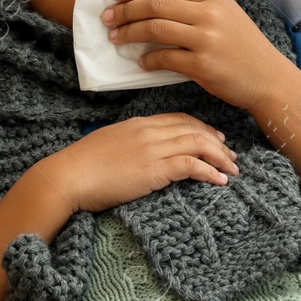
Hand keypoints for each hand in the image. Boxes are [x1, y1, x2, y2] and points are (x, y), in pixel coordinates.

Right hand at [33, 113, 239, 213]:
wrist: (69, 176)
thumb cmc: (83, 166)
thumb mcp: (110, 144)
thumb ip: (131, 143)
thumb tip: (142, 153)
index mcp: (140, 123)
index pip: (180, 119)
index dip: (202, 128)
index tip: (216, 138)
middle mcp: (149, 131)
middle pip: (194, 130)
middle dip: (217, 142)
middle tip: (231, 156)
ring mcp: (152, 149)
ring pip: (198, 144)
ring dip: (220, 157)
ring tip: (232, 170)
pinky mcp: (153, 170)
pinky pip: (191, 165)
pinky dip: (209, 172)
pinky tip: (219, 181)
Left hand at [101, 0, 293, 110]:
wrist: (268, 78)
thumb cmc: (244, 47)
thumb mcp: (225, 14)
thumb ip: (196, 1)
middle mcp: (209, 14)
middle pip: (155, 4)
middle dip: (126, 9)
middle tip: (108, 16)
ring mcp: (206, 39)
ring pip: (155, 28)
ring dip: (130, 32)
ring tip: (116, 37)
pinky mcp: (203, 65)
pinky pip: (164, 58)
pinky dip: (148, 59)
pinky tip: (142, 62)